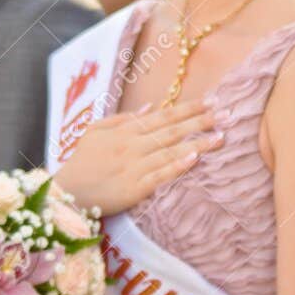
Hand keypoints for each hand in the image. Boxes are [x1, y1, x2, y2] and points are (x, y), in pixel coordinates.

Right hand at [54, 101, 220, 216]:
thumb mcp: (95, 131)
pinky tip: (195, 158)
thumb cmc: (81, 161)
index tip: (213, 101)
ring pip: (170, 151)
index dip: (189, 108)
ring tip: (222, 135)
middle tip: (228, 113)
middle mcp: (132, 146)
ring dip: (198, 142)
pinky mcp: (134, 189)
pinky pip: (160, 175)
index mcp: (125, 131)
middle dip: (202, 121)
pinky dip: (177, 166)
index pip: (164, 116)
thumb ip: (122, 119)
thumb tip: (149, 108)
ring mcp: (134, 167)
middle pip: (172, 130)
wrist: (66, 193)